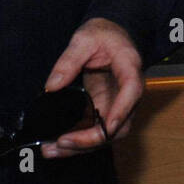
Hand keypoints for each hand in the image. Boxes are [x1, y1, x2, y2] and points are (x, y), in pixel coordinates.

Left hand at [41, 17, 142, 157]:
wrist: (110, 34)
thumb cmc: (103, 34)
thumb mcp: (84, 38)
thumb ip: (69, 60)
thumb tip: (52, 86)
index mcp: (130, 69)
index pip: (131, 92)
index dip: (121, 111)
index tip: (106, 128)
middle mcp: (128, 93)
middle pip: (119, 125)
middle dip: (92, 139)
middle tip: (62, 142)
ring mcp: (116, 105)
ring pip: (106, 134)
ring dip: (81, 146)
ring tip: (51, 150)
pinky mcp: (104, 110)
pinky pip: (94, 131)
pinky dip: (76, 141)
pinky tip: (55, 145)